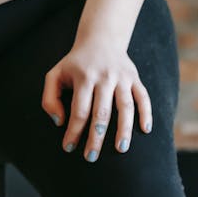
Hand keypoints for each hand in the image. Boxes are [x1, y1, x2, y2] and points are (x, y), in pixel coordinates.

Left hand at [41, 39, 151, 161]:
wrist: (100, 39)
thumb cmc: (75, 64)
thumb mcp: (55, 75)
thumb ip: (50, 98)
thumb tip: (60, 122)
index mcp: (83, 77)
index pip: (79, 110)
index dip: (73, 131)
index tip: (68, 147)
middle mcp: (104, 77)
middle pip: (101, 112)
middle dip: (96, 137)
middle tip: (90, 157)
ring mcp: (122, 77)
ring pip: (125, 106)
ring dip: (124, 129)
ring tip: (121, 149)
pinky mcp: (135, 78)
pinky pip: (143, 97)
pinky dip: (146, 113)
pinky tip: (145, 130)